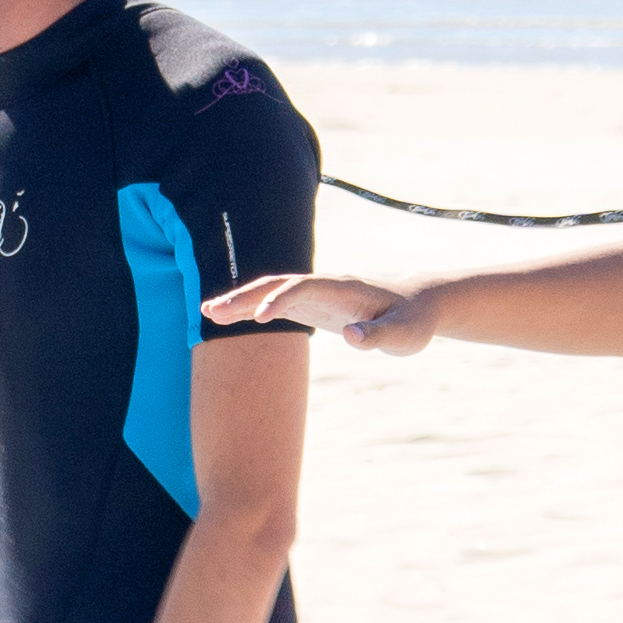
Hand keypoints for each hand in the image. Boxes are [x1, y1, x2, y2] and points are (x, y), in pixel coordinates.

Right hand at [210, 271, 431, 352]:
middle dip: (245, 297)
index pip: (305, 288)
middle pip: (277, 285)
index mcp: (344, 290)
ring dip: (240, 301)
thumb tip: (352, 336)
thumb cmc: (413, 321)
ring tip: (205, 313)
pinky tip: (225, 319)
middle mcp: (324, 287)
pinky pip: (274, 305)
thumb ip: (379, 336)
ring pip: (270, 292)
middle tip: (211, 312)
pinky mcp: (311, 307)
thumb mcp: (405, 334)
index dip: (281, 299)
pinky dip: (250, 309)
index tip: (260, 318)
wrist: (417, 305)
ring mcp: (315, 296)